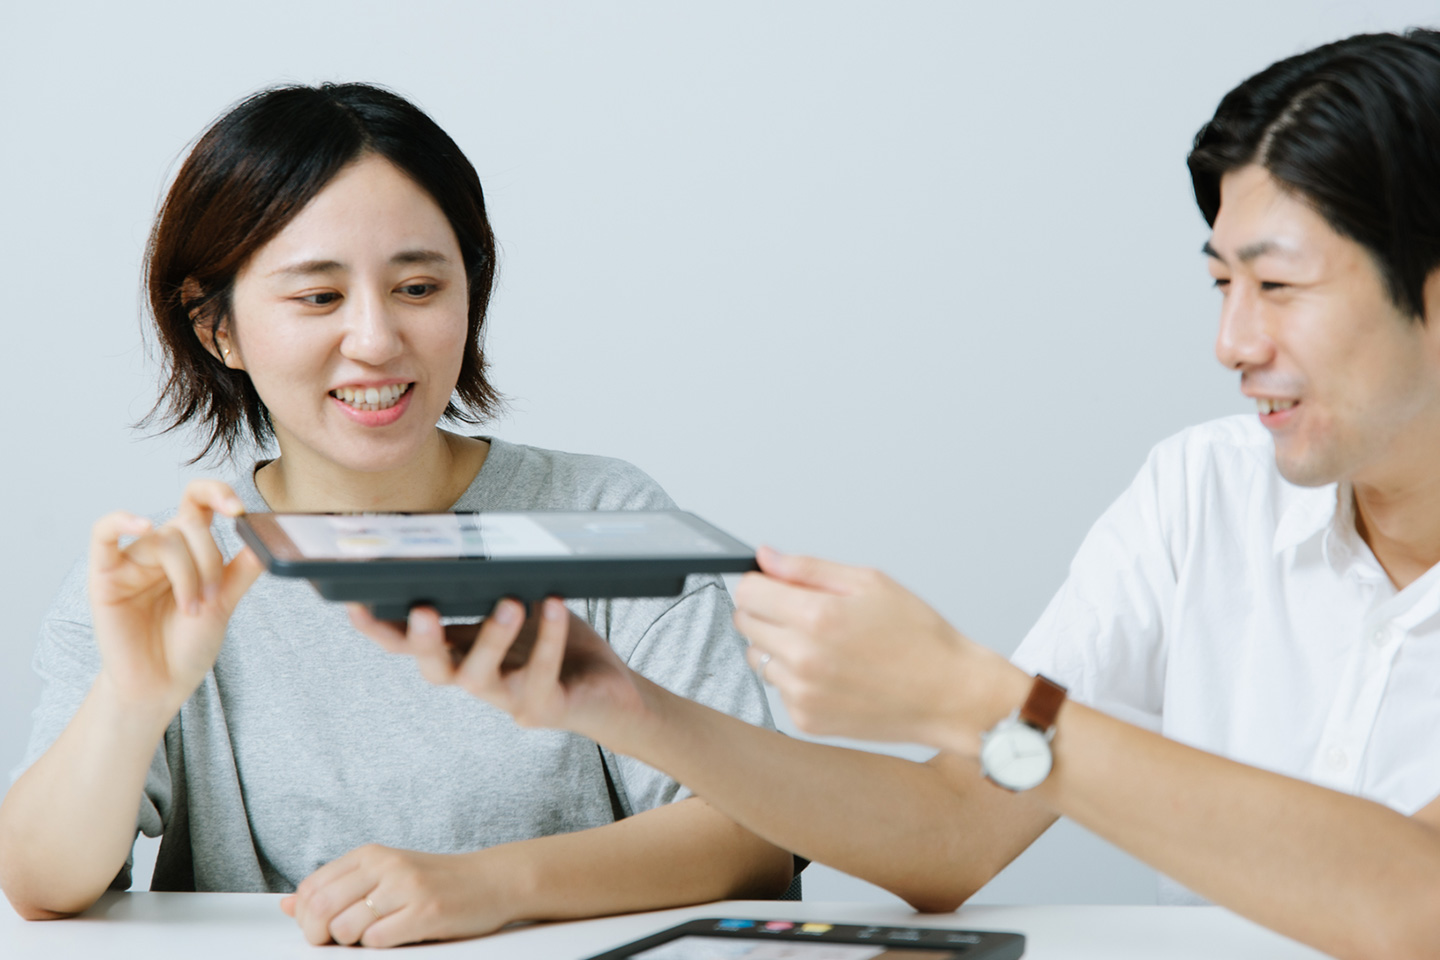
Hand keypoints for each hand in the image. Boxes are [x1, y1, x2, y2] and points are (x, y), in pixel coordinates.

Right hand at [88, 480, 263, 714]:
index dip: (218, 495)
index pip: (199, 503)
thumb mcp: (226, 603)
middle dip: (209, 561)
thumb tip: (266, 535)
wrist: (161, 685)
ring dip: (187, 575)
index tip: (239, 510)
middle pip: (188, 525)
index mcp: (189, 550)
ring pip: (165, 539)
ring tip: (191, 609)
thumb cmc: (188, 645)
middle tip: (211, 599)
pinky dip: (121, 521)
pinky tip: (141, 524)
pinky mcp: (105, 577)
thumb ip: (244, 568)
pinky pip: (103, 534)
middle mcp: (160, 550)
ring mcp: (131, 562)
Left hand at [280, 844, 521, 946]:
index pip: (311, 888)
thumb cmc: (435, 882)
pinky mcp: (426, 912)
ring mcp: (406, 888)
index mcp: (370, 854)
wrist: (492, 881)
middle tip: (339, 941)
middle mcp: (385, 865)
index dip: (306, 918)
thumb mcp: (383, 875)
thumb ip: (336, 888)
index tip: (323, 928)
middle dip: (320, 935)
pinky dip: (380, 947)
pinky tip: (398, 936)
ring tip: (376, 936)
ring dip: (353, 944)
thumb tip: (285, 905)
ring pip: (346, 928)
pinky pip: (378, 941)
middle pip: (320, 908)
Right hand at [347, 597, 648, 746]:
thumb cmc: (561, 643)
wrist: (612, 693)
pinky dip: (549, 640)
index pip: (409, 645)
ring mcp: (508, 700)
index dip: (379, 630)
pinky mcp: (545, 709)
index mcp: (462, 653)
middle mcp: (476, 680)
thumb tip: (473, 545)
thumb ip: (494, 587)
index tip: (354, 603)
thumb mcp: (522, 605)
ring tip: (510, 602)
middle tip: (423, 609)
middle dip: (422, 641)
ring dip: (491, 638)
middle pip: (434, 670)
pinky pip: (541, 676)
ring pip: (481, 677)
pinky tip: (555, 606)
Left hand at [732, 546, 1024, 753]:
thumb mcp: (869, 583)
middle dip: (768, 611)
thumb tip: (767, 558)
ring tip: (825, 646)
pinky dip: (796, 678)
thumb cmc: (920, 638)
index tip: (776, 586)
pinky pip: (779, 689)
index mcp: (817, 617)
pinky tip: (832, 673)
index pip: (748, 592)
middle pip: (745, 624)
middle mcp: (803, 658)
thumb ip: (809, 569)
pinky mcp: (806, 720)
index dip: (761, 583)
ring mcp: (803, 694)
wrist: (949, 695)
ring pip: (757, 658)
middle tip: (806, 613)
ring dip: (779, 647)